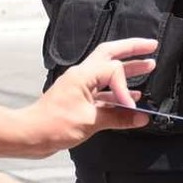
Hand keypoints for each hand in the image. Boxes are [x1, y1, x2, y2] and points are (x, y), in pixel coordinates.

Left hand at [19, 38, 156, 156]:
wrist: (30, 135)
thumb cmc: (54, 125)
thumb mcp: (90, 122)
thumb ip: (118, 118)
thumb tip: (141, 117)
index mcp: (83, 74)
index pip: (114, 70)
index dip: (126, 86)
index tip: (130, 106)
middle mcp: (82, 75)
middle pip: (110, 54)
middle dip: (132, 49)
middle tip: (152, 47)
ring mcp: (80, 86)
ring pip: (108, 72)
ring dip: (128, 69)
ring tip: (149, 66)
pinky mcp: (79, 99)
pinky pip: (103, 90)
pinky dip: (118, 92)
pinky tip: (132, 97)